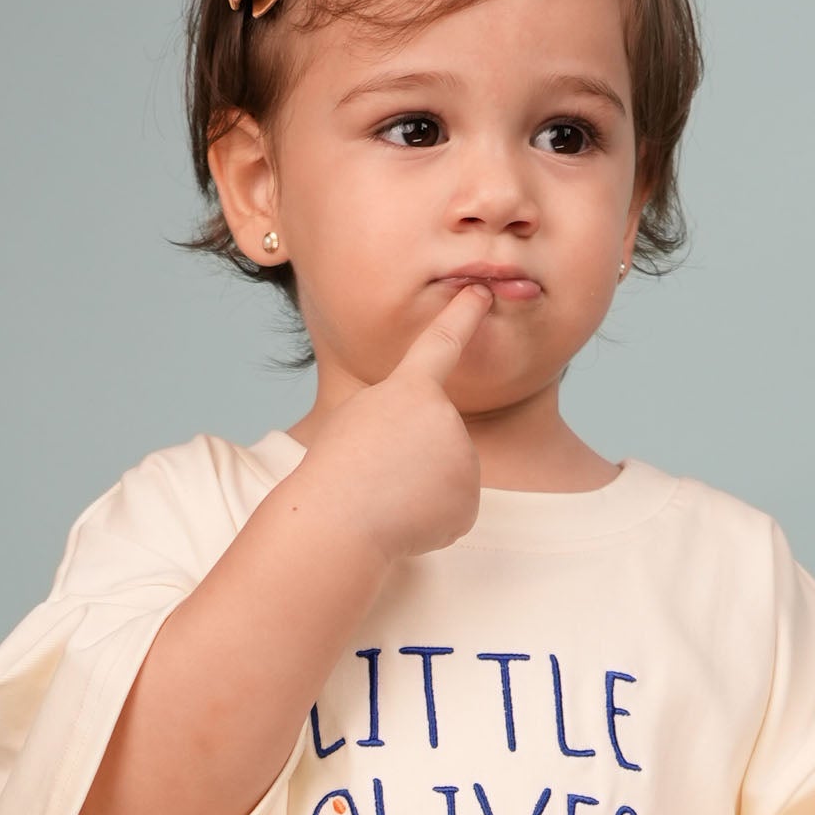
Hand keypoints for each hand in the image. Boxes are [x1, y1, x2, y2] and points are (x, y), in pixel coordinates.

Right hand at [290, 284, 493, 566]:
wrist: (340, 522)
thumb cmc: (334, 471)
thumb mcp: (355, 419)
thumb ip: (400, 413)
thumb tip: (431, 446)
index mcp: (411, 389)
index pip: (441, 343)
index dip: (463, 316)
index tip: (480, 292)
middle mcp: (447, 418)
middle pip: (437, 435)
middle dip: (414, 456)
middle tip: (377, 473)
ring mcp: (464, 461)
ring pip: (445, 474)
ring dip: (420, 488)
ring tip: (386, 498)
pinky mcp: (469, 503)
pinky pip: (451, 508)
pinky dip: (430, 519)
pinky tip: (404, 520)